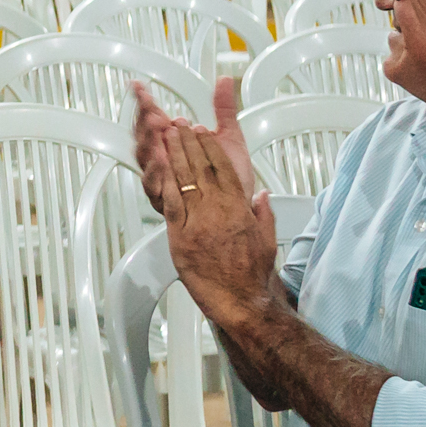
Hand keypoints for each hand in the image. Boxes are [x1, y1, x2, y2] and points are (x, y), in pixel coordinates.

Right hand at [133, 76, 256, 214]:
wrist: (240, 206)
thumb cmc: (233, 177)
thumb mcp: (230, 137)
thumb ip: (224, 108)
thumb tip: (224, 81)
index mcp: (175, 143)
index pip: (153, 118)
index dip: (144, 102)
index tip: (140, 88)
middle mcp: (164, 158)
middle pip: (143, 136)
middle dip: (144, 122)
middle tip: (152, 112)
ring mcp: (163, 177)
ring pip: (144, 159)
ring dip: (147, 143)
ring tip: (155, 130)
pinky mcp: (166, 196)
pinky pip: (153, 184)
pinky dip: (155, 171)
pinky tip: (161, 159)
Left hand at [159, 109, 280, 330]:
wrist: (241, 302)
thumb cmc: (252, 276)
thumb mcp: (267, 240)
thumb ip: (263, 214)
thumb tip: (262, 195)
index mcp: (239, 210)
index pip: (224, 169)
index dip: (211, 147)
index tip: (204, 132)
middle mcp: (218, 211)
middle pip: (201, 168)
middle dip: (189, 143)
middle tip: (180, 124)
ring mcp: (197, 223)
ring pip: (184, 181)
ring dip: (174, 154)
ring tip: (166, 135)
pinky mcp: (179, 237)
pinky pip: (170, 203)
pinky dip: (163, 182)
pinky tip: (157, 166)